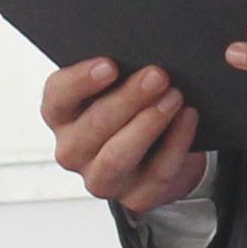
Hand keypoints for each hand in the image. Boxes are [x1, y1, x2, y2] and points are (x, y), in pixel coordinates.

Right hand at [43, 57, 207, 217]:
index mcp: (62, 115)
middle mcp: (73, 150)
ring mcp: (101, 178)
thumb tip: (142, 50)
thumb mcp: (119, 85)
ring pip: (118, 156)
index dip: (80, 81)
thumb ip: (120, 69)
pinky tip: (188, 117)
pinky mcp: (135, 198)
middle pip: (93, 126)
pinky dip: (176, 143)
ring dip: (148, 124)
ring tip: (174, 97)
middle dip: (128, 99)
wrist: (162, 151)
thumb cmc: (133, 108)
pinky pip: (157, 173)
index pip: (58, 97)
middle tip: (157, 75)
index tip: (109, 65)